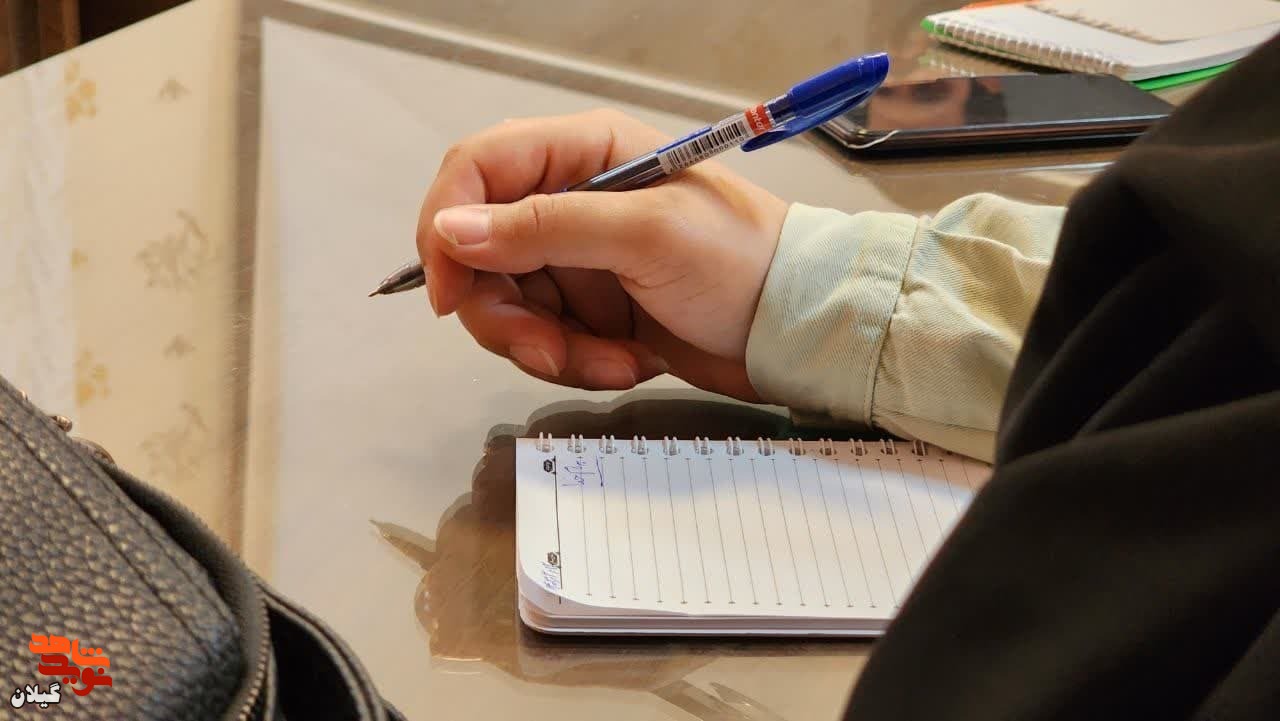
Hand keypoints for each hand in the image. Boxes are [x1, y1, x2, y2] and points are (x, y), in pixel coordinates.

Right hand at [417, 109, 788, 400]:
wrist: (793, 328)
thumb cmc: (740, 261)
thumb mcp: (645, 235)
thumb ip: (545, 227)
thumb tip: (452, 230)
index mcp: (583, 153)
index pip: (477, 169)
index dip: (447, 226)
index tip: (450, 292)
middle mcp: (570, 199)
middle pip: (480, 253)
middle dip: (505, 313)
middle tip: (547, 351)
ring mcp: (577, 258)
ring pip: (509, 306)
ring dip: (549, 347)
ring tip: (612, 360)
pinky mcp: (589, 308)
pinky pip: (545, 339)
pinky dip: (578, 361)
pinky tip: (630, 361)